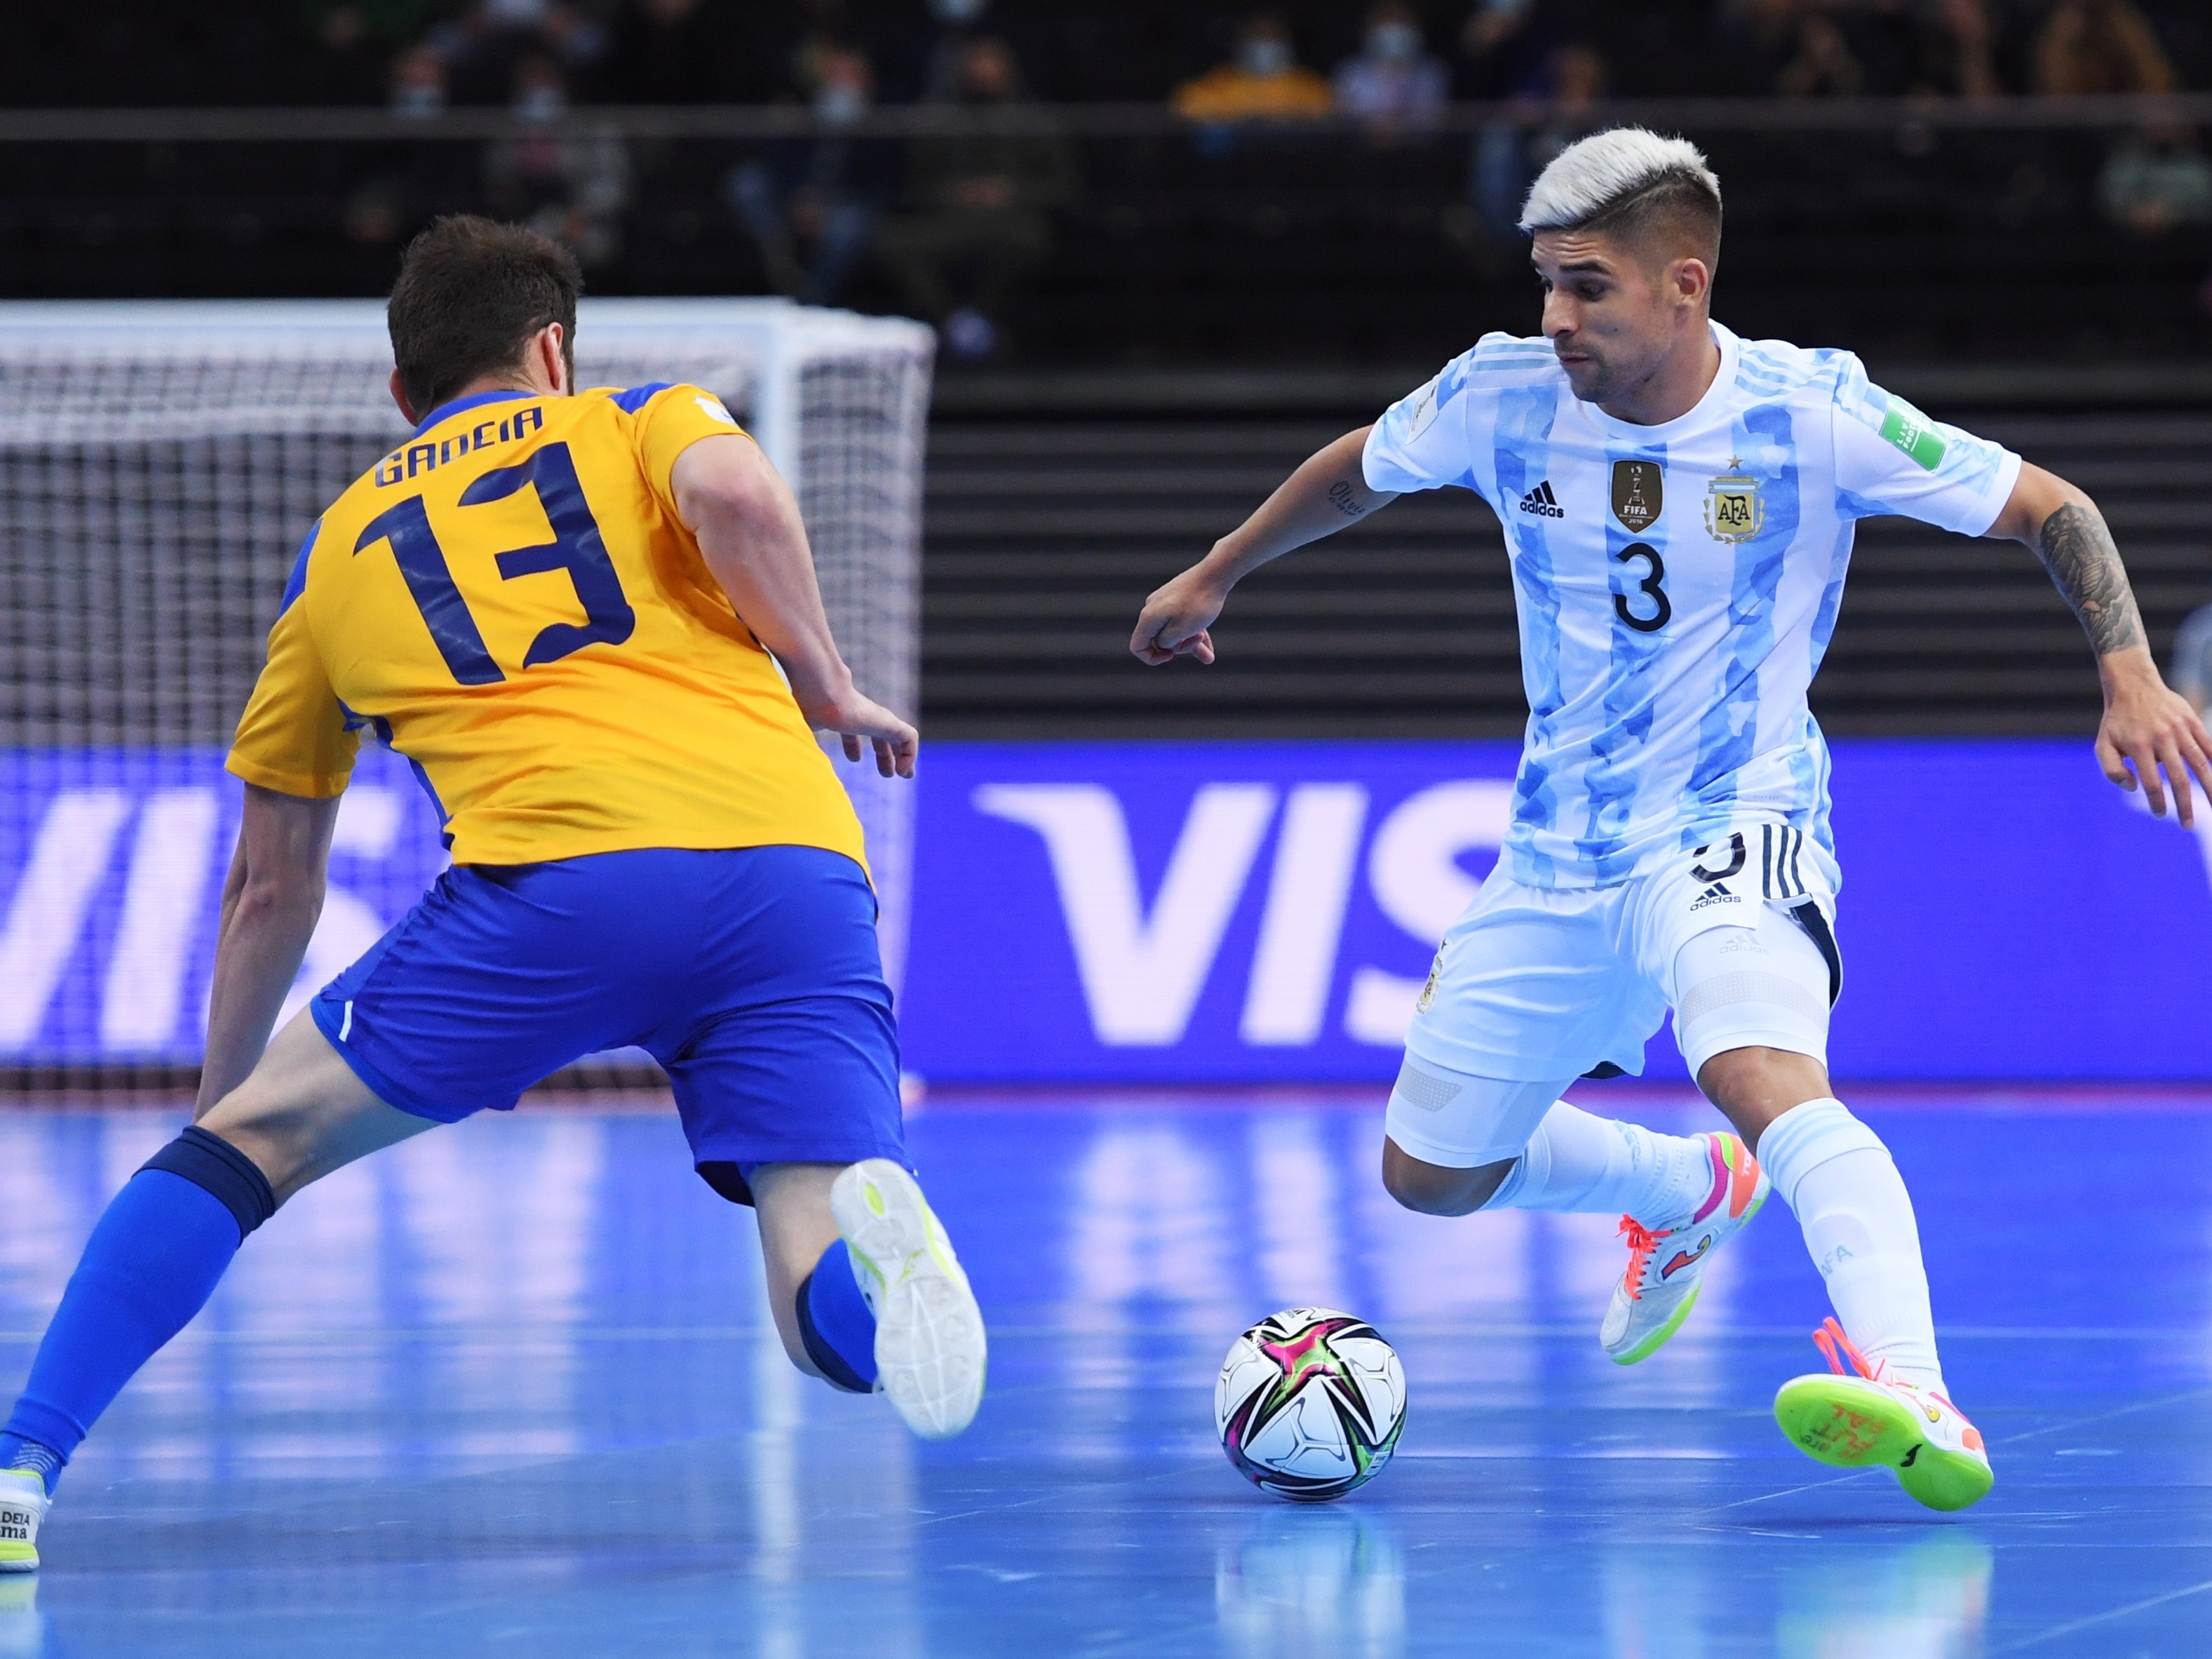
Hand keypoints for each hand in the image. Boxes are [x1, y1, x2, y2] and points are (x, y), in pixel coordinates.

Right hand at [802, 686, 917, 778]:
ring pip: (897, 736)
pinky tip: (903, 771)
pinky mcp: (888, 721)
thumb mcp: (800, 731)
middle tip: (888, 774)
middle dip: (883, 754)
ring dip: (901, 756)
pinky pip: (908, 738)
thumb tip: (784, 763)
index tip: (855, 759)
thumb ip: (798, 745)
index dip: (853, 746)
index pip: (851, 731)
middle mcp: (861, 715)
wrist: (820, 690)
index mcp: (841, 717)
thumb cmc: (806, 707)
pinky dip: (909, 754)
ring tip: (904, 775)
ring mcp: (875, 717)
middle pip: (878, 735)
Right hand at [1131, 564, 1226, 665]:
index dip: (1151, 658)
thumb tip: (1163, 644)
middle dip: (1180, 648)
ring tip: (1209, 653)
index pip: (1137, 646)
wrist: (1215, 574)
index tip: (1170, 656)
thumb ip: (1166, 642)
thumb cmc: (1199, 603)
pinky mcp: (1177, 598)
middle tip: (1199, 641)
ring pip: (1174, 631)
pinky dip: (1192, 633)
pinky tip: (1207, 643)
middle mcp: (1152, 608)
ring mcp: (1164, 603)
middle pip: (1159, 639)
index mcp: (1148, 617)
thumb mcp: (1181, 631)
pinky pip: (1181, 621)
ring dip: (1189, 644)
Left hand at [2096, 649, 2211, 825]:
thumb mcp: (2102, 745)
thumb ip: (2112, 771)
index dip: (2158, 802)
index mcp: (2139, 747)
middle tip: (2187, 825)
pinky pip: (2209, 745)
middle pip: (2180, 779)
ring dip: (2210, 788)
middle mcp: (2162, 739)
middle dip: (2185, 805)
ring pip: (2201, 764)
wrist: (2133, 686)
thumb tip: (2135, 788)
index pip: (2153, 783)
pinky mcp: (2192, 722)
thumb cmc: (2117, 722)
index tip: (2160, 814)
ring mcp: (2180, 730)